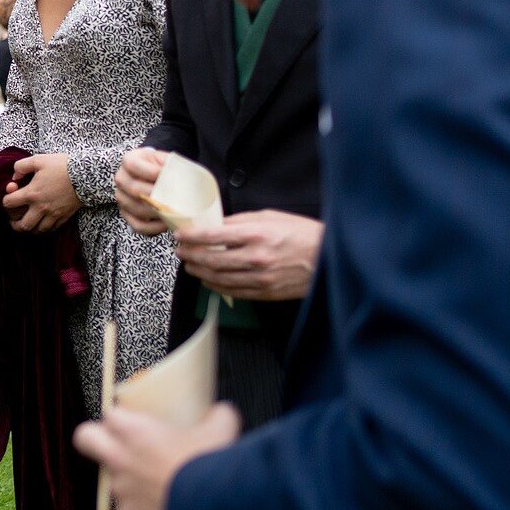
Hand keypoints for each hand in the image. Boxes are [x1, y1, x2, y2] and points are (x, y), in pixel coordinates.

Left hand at [3, 154, 80, 232]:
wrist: (86, 175)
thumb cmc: (61, 166)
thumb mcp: (38, 160)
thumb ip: (21, 166)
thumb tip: (14, 177)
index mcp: (32, 193)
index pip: (9, 203)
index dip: (5, 200)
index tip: (9, 197)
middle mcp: (41, 207)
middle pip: (23, 225)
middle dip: (14, 224)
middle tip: (13, 221)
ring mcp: (53, 214)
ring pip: (38, 230)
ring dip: (30, 228)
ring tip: (27, 223)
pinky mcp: (64, 216)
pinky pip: (52, 229)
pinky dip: (45, 228)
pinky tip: (43, 222)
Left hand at [73, 402, 240, 509]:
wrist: (211, 504)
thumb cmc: (208, 468)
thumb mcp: (219, 432)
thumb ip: (217, 416)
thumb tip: (222, 412)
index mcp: (133, 430)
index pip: (109, 413)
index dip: (119, 417)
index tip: (131, 420)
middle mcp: (119, 458)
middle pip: (85, 438)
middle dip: (94, 438)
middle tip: (114, 443)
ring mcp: (121, 489)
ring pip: (111, 479)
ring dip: (127, 478)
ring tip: (153, 482)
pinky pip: (128, 509)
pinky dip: (141, 507)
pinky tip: (160, 504)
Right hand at [116, 148, 170, 235]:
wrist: (154, 176)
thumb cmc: (163, 167)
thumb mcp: (166, 159)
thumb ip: (172, 165)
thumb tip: (182, 178)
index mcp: (129, 160)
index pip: (133, 165)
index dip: (151, 172)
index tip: (170, 177)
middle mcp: (121, 179)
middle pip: (135, 190)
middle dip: (158, 196)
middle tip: (176, 200)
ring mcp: (121, 198)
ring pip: (137, 209)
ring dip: (158, 213)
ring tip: (175, 213)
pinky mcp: (126, 214)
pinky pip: (138, 226)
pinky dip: (154, 228)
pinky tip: (167, 223)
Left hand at [175, 210, 322, 301]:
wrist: (329, 258)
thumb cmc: (302, 233)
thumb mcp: (270, 217)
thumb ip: (241, 221)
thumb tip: (216, 224)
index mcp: (256, 234)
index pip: (212, 236)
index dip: (191, 236)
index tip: (180, 235)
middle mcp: (256, 257)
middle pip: (211, 259)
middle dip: (189, 255)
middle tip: (180, 251)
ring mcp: (261, 277)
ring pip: (219, 278)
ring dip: (199, 272)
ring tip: (189, 265)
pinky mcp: (266, 292)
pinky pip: (234, 292)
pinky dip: (216, 287)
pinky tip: (209, 281)